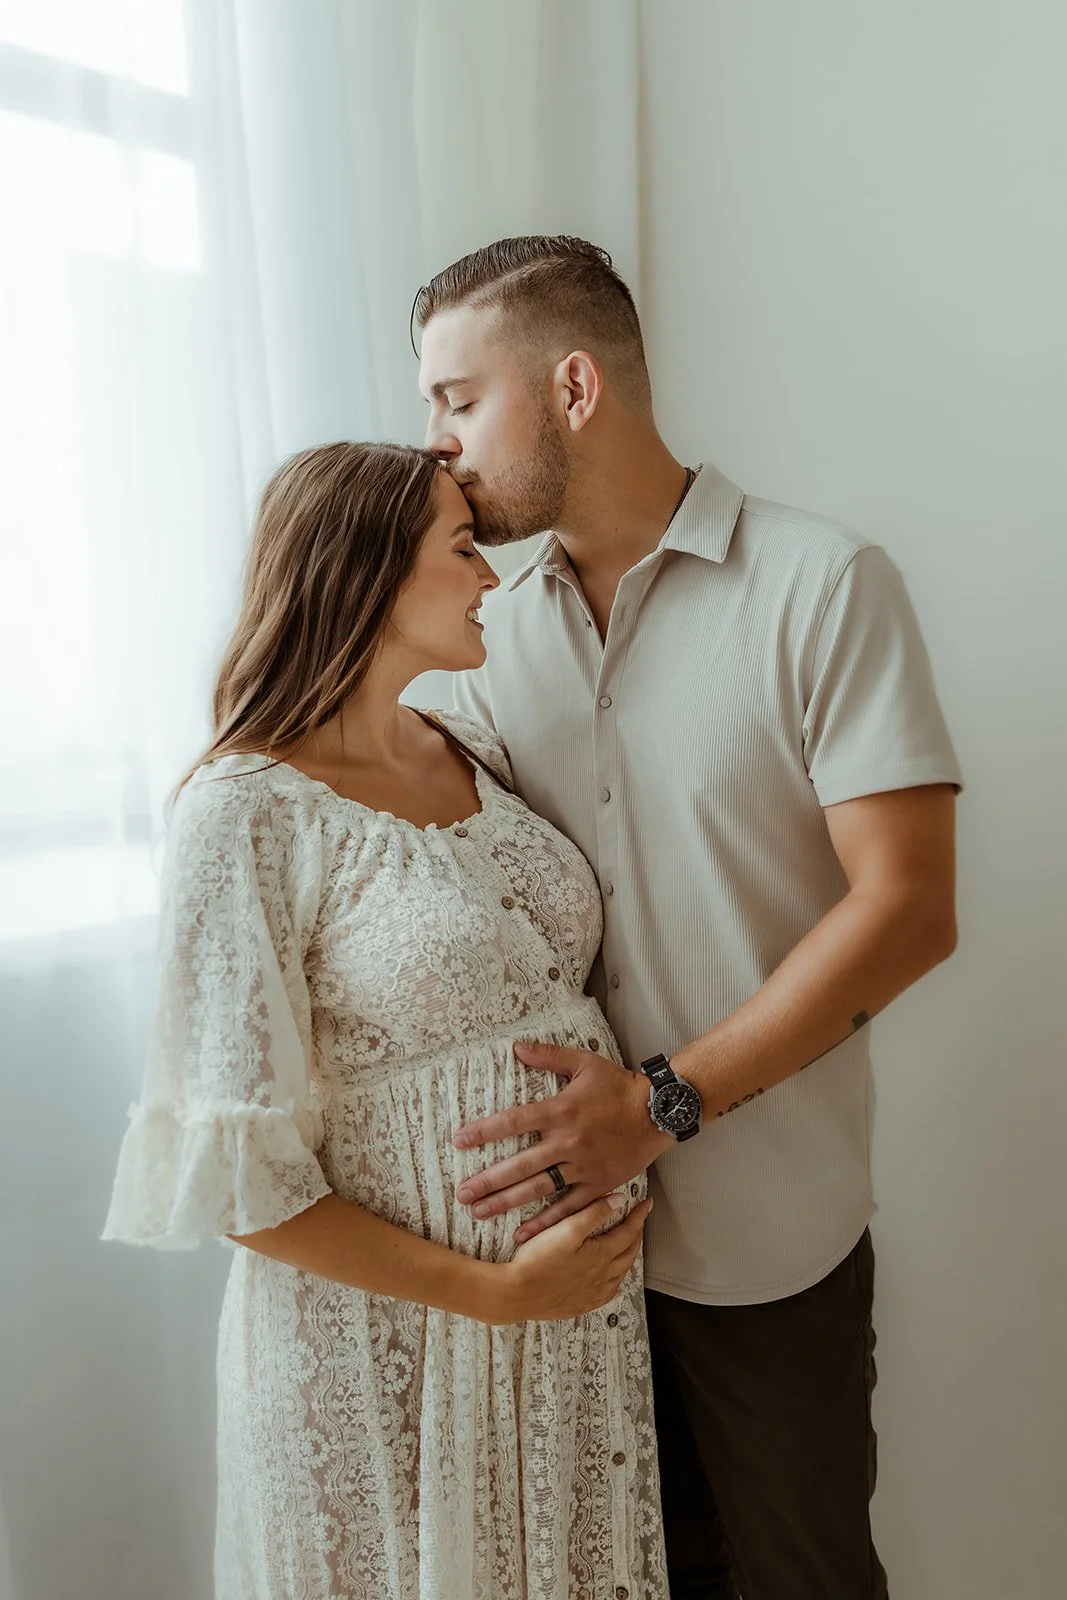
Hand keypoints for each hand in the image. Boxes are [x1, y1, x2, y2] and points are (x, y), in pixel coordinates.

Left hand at [454, 1043, 672, 1243]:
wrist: (658, 1112)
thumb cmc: (619, 1085)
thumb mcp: (584, 1063)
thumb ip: (549, 1055)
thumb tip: (516, 1047)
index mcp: (560, 1110)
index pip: (513, 1121)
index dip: (483, 1131)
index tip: (459, 1141)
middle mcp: (567, 1141)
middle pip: (520, 1164)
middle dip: (487, 1180)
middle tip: (461, 1193)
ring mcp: (582, 1167)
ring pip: (538, 1188)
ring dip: (506, 1202)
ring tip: (478, 1212)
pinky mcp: (598, 1185)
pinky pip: (568, 1208)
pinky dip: (545, 1222)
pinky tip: (523, 1234)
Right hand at [490, 1192, 651, 1322]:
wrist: (516, 1293)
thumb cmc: (538, 1260)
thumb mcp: (567, 1228)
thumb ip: (595, 1212)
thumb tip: (619, 1200)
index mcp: (602, 1255)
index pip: (628, 1231)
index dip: (639, 1216)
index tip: (646, 1204)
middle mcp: (602, 1276)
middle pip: (629, 1253)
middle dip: (637, 1235)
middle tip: (639, 1223)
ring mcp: (592, 1293)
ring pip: (620, 1274)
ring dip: (628, 1258)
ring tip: (629, 1247)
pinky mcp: (580, 1305)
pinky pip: (607, 1294)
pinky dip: (615, 1283)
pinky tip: (612, 1283)